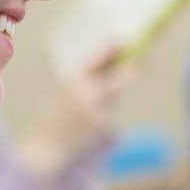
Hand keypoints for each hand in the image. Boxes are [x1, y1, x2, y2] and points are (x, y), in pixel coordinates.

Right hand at [18, 48, 138, 178]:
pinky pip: (108, 115)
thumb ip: (84, 83)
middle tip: (144, 64)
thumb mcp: (64, 94)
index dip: (109, 49)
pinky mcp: (103, 127)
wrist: (45, 149)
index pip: (95, 61)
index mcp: (73, 83)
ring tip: (83, 114)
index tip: (123, 40)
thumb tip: (111, 71)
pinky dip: (101, 118)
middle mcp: (87, 96)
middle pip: (119, 79)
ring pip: (111, 99)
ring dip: (105, 101)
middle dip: (133, 71)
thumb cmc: (54, 118)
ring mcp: (97, 112)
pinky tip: (86, 128)